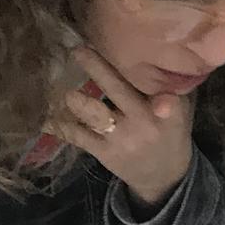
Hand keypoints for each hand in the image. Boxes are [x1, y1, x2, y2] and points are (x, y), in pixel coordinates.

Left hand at [51, 49, 194, 208]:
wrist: (165, 176)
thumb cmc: (170, 133)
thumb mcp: (182, 111)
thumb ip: (169, 86)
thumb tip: (151, 51)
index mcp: (169, 110)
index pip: (158, 86)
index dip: (145, 72)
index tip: (131, 48)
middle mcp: (143, 122)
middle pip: (117, 89)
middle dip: (96, 68)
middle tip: (78, 49)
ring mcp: (121, 138)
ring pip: (94, 114)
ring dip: (76, 100)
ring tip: (64, 86)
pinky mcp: (102, 152)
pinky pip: (76, 135)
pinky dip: (58, 124)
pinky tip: (43, 115)